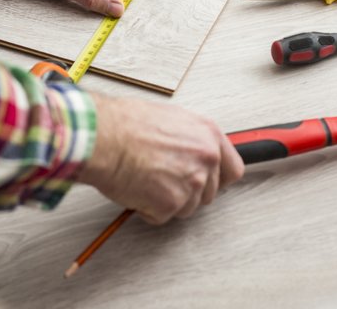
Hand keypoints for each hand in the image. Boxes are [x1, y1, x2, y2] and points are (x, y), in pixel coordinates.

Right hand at [77, 93, 244, 224]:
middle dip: (187, 191)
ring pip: (187, 207)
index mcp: (208, 135)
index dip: (218, 178)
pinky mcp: (172, 203)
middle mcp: (206, 158)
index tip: (210, 182)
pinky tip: (137, 188)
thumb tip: (190, 151)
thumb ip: (189, 139)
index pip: (232, 169)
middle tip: (164, 178)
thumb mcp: (170, 118)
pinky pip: (162, 216)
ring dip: (167, 201)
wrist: (104, 137)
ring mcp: (191, 183)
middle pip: (209, 192)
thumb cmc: (126, 123)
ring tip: (146, 179)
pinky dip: (148, 209)